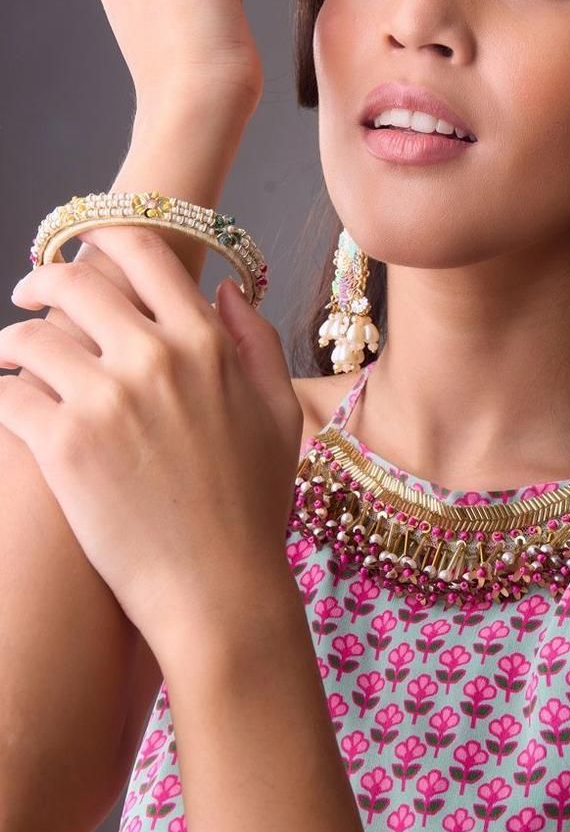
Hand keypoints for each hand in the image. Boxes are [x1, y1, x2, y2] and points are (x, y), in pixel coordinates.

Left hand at [0, 229, 304, 678]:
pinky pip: (5, 393)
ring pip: (28, 337)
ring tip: (11, 360)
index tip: (80, 256)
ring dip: (12, 342)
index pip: (143, 251)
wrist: (219, 591)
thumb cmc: (253, 509)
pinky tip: (5, 405)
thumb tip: (225, 289)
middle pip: (74, 283)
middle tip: (28, 299)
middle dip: (41, 283)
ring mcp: (105, 400)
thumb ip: (257, 342)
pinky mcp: (62, 445)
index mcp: (206, 344)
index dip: (101, 241)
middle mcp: (155, 357)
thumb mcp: (279, 414)